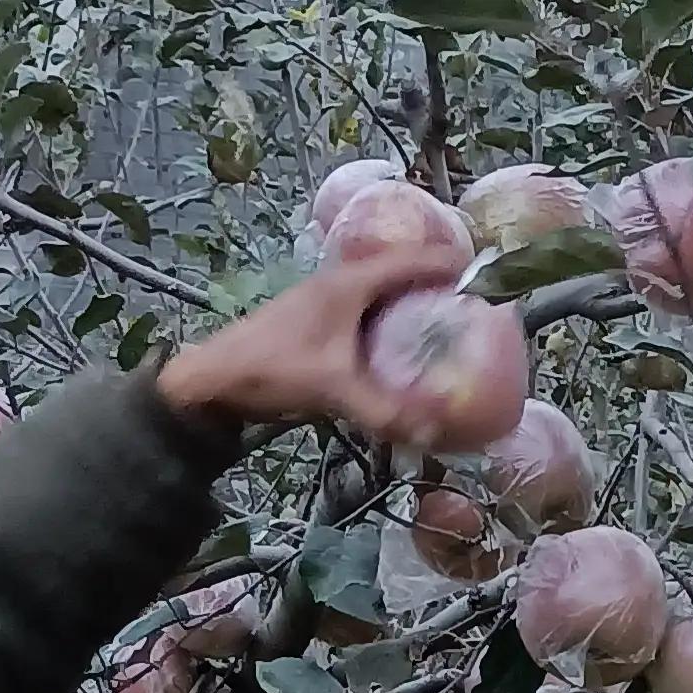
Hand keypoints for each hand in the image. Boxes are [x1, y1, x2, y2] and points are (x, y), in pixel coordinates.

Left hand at [158, 245, 468, 443]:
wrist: (210, 380)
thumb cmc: (269, 370)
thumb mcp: (331, 390)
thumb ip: (382, 411)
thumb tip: (432, 432)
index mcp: (348, 283)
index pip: (411, 259)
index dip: (448, 261)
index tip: (483, 273)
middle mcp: (338, 283)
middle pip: (398, 270)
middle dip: (435, 281)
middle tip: (471, 302)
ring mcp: (323, 300)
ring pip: (378, 290)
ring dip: (409, 300)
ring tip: (444, 322)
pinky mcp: (314, 322)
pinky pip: (363, 311)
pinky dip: (387, 320)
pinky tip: (398, 348)